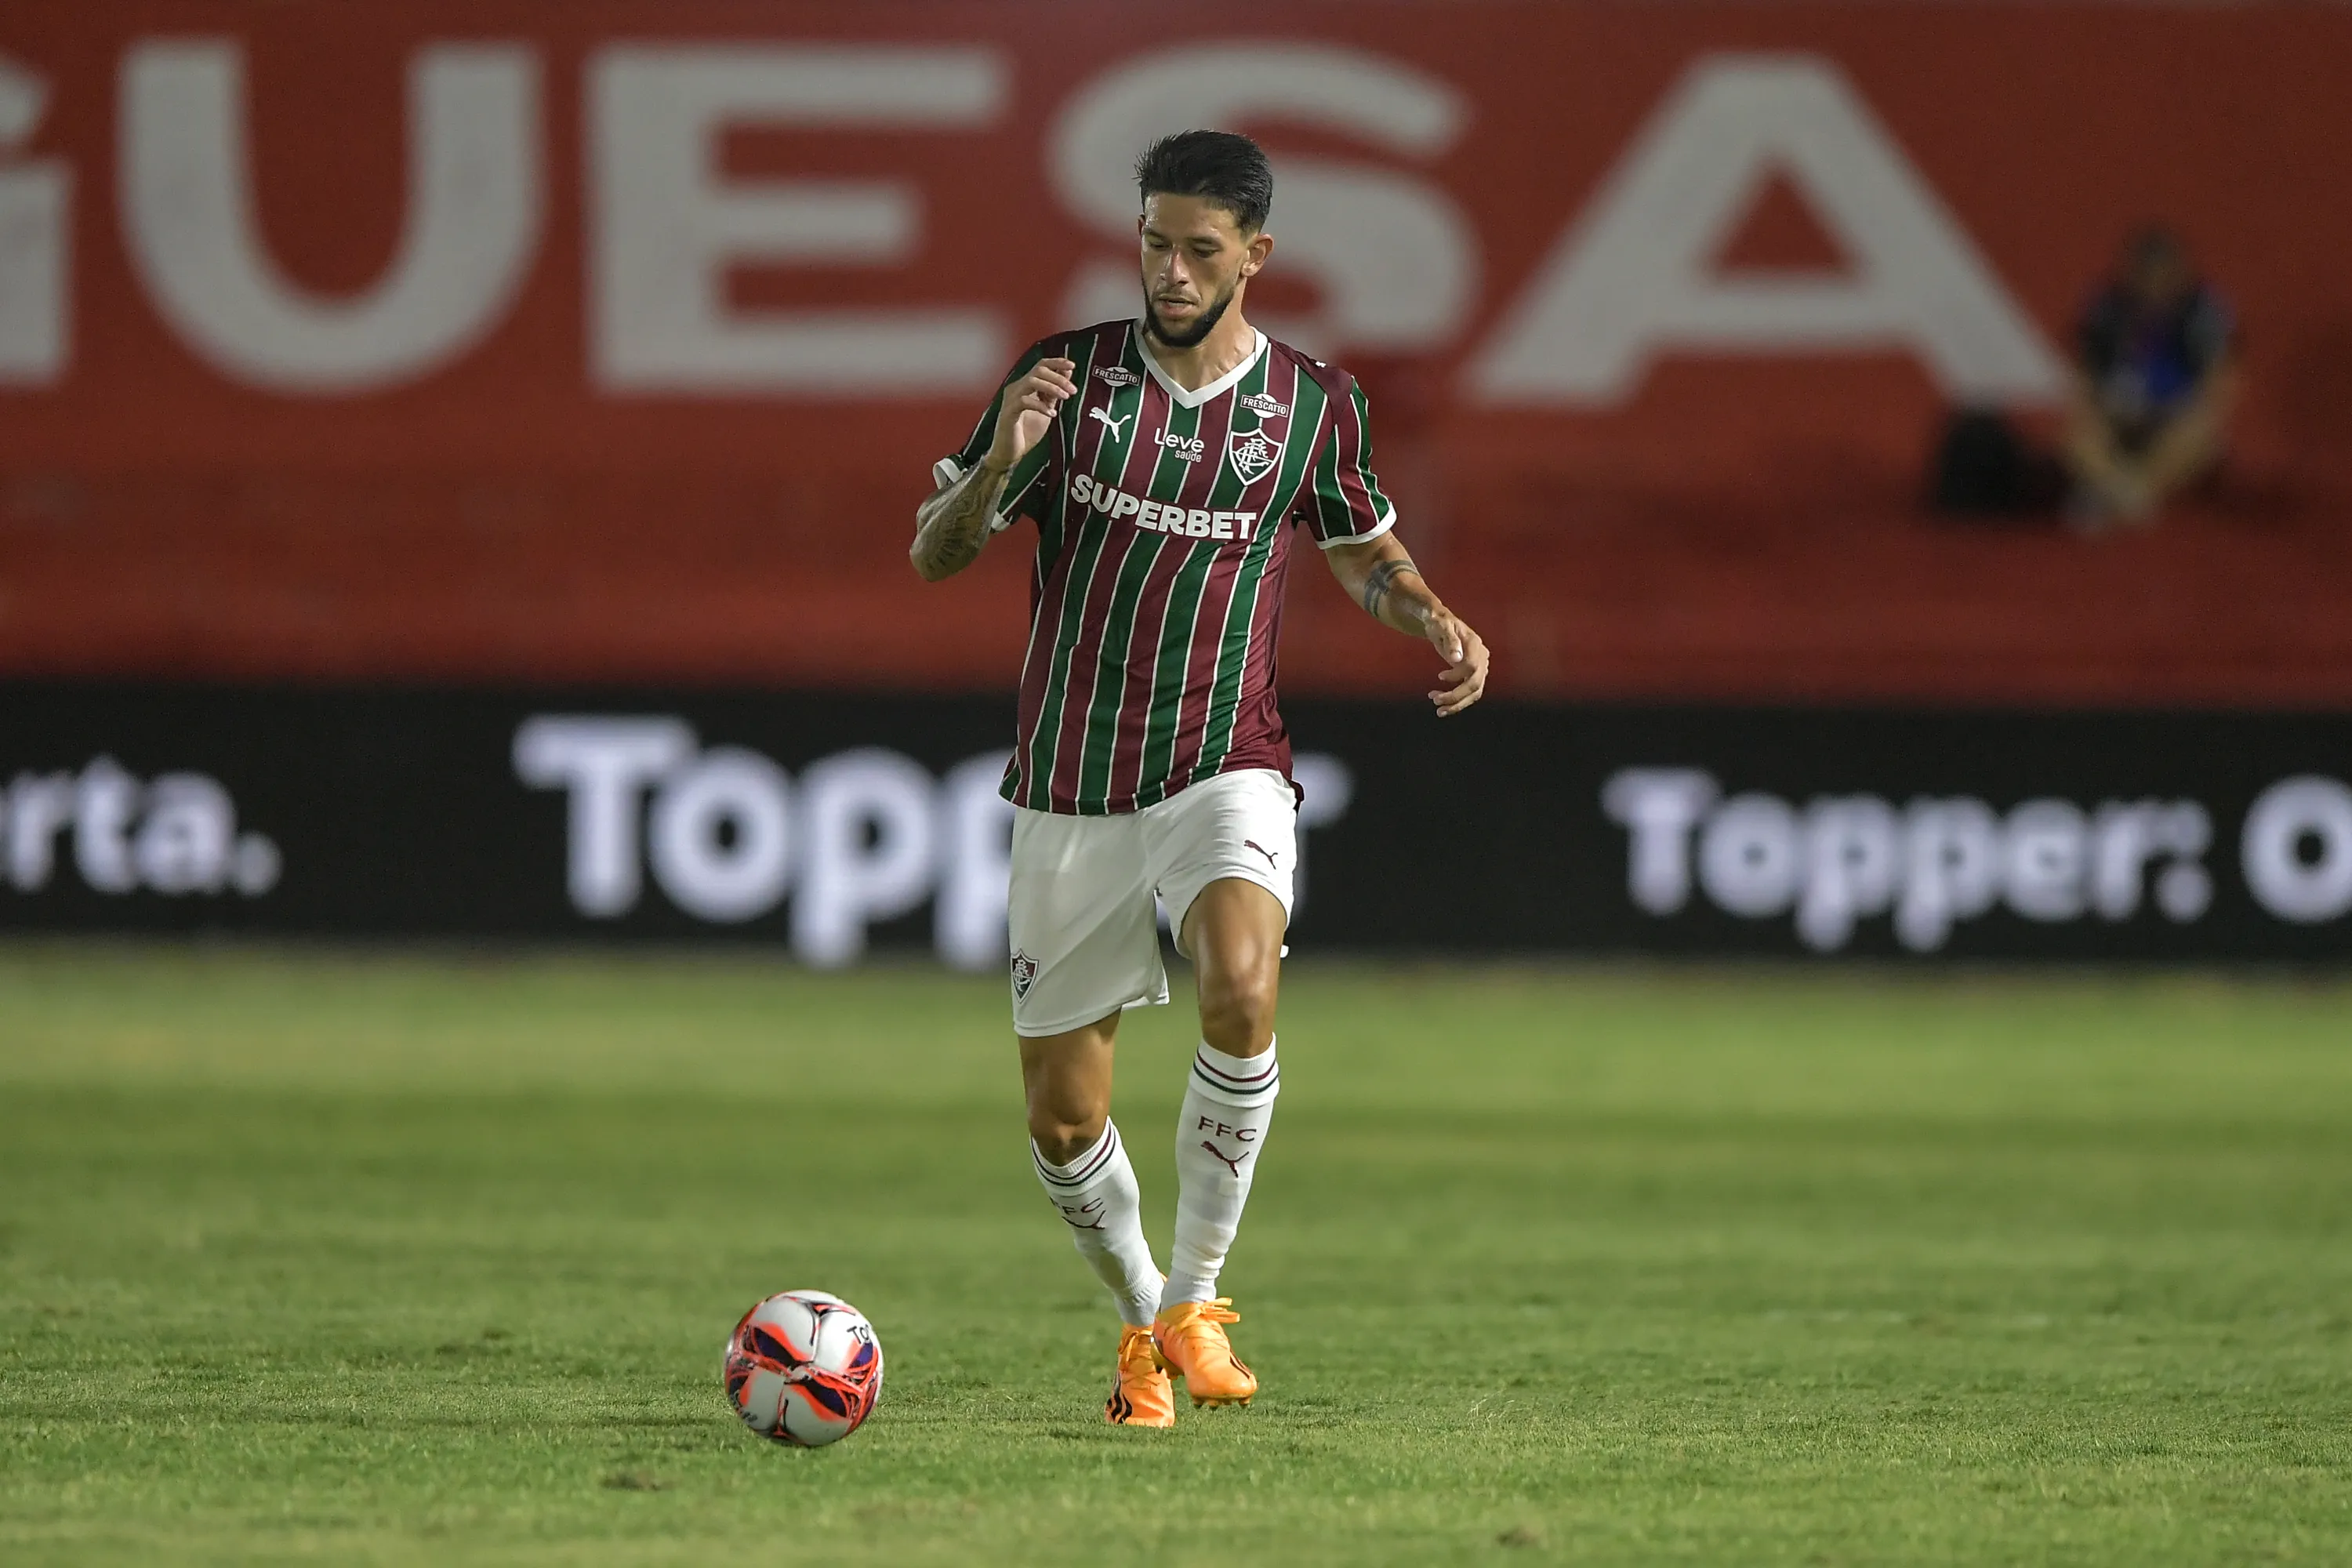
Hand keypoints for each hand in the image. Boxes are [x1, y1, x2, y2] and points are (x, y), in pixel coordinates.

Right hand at [986, 357, 1076, 473]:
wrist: (1010, 452)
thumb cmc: (1026, 432)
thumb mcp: (1046, 408)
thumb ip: (1053, 392)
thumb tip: (1066, 374)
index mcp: (1025, 385)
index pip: (1040, 365)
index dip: (1056, 362)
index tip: (1072, 365)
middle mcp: (1017, 388)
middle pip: (1039, 370)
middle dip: (1059, 378)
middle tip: (1072, 390)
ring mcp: (1011, 398)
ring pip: (1032, 381)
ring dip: (1052, 387)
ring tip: (1065, 397)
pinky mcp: (1009, 412)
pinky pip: (1025, 401)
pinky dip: (1040, 406)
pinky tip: (1051, 414)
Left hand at [1425, 608, 1488, 716]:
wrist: (1440, 623)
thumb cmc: (1439, 622)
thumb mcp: (1441, 626)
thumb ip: (1450, 641)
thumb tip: (1456, 659)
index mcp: (1474, 644)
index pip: (1471, 666)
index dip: (1456, 675)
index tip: (1440, 676)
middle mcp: (1481, 657)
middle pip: (1475, 683)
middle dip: (1456, 696)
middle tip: (1435, 701)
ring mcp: (1480, 667)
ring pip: (1475, 692)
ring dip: (1457, 704)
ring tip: (1439, 710)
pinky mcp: (1474, 674)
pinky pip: (1470, 693)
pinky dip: (1458, 702)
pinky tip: (1444, 706)